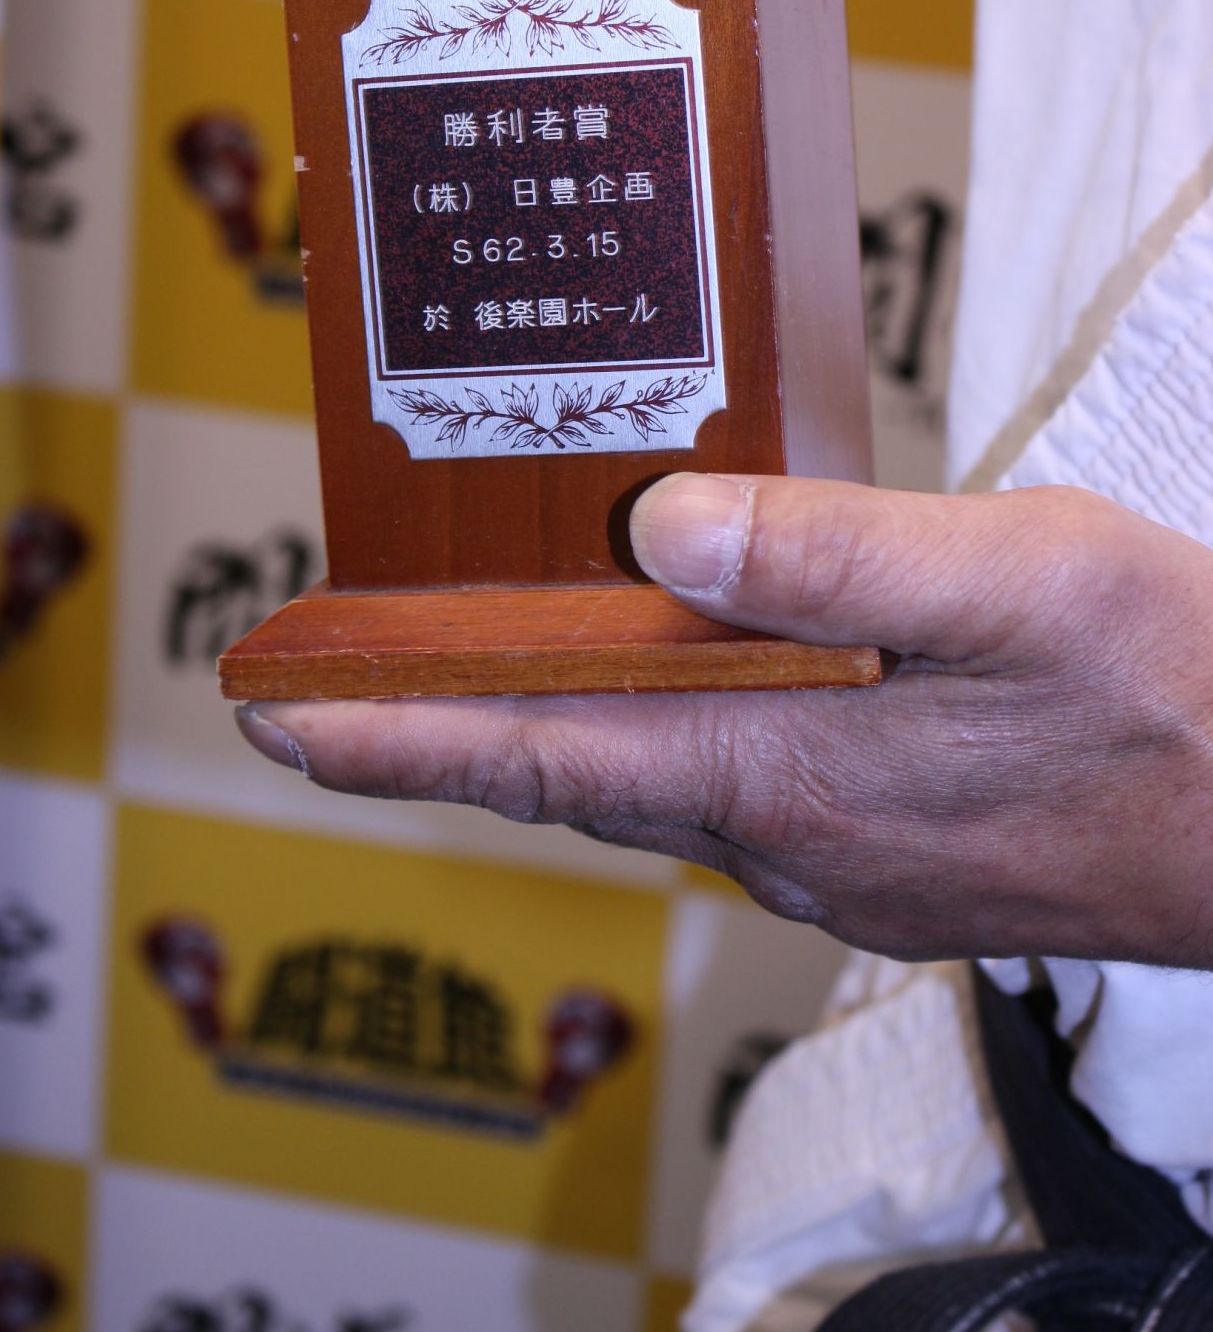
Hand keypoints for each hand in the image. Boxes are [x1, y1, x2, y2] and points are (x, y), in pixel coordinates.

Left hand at [235, 477, 1212, 968]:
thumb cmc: (1179, 697)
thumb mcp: (1017, 582)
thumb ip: (835, 560)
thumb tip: (661, 536)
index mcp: (792, 772)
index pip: (542, 760)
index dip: (398, 738)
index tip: (275, 718)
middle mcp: (791, 839)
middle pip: (580, 772)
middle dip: (460, 718)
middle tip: (354, 664)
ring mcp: (841, 862)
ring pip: (661, 775)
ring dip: (571, 717)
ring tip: (507, 640)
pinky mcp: (890, 855)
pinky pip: (740, 783)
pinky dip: (675, 727)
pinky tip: (695, 671)